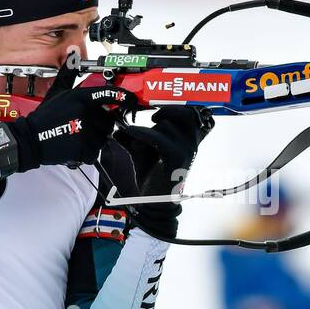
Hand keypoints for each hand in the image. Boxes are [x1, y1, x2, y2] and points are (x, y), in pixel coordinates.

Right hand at [3, 83, 135, 172]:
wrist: (32, 139)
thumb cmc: (46, 116)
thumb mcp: (58, 91)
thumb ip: (69, 72)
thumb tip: (73, 52)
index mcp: (81, 97)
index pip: (110, 95)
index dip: (125, 97)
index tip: (131, 101)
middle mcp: (86, 114)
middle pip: (109, 119)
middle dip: (101, 121)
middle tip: (84, 122)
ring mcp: (87, 132)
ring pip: (104, 135)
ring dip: (95, 136)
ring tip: (78, 133)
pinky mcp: (85, 149)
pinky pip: (97, 150)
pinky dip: (89, 150)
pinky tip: (75, 144)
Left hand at [116, 106, 213, 238]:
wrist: (153, 202)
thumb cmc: (151, 176)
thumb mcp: (142, 151)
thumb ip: (134, 137)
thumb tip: (118, 127)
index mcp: (189, 141)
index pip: (191, 113)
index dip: (176, 106)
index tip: (156, 110)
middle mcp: (191, 144)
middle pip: (182, 114)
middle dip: (165, 111)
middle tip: (151, 119)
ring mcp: (186, 150)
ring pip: (166, 125)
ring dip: (147, 129)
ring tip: (136, 140)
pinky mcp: (176, 157)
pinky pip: (158, 138)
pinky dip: (141, 134)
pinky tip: (129, 134)